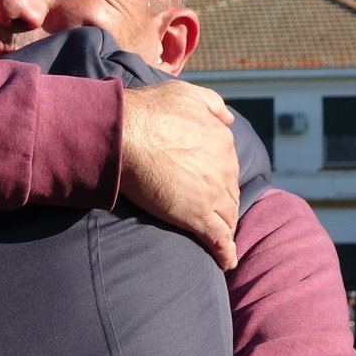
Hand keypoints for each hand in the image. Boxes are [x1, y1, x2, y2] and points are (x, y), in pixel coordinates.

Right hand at [119, 80, 239, 269]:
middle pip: (230, 192)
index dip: (219, 178)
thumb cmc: (148, 110)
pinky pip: (219, 239)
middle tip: (211, 212)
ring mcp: (212, 193)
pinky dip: (226, 253)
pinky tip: (227, 261)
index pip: (227, 166)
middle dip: (224, 202)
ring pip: (228, 216)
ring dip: (225, 226)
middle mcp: (224, 167)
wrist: (125, 133)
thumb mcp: (187, 94)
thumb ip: (212, 105)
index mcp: (222, 140)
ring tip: (220, 238)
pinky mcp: (197, 216)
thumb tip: (229, 119)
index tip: (209, 184)